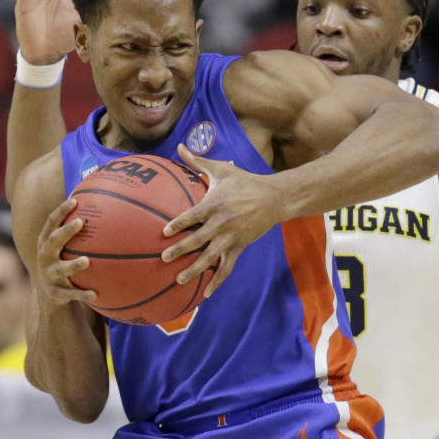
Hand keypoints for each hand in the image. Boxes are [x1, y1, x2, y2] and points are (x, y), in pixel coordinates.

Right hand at [33, 199, 96, 307]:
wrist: (48, 293)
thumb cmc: (61, 260)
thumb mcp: (62, 245)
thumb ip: (74, 227)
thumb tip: (91, 200)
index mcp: (46, 242)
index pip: (51, 223)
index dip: (60, 211)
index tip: (74, 201)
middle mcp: (45, 256)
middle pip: (53, 241)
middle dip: (65, 231)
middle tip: (80, 222)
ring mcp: (49, 274)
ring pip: (60, 269)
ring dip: (73, 265)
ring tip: (86, 261)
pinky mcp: (55, 292)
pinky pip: (70, 293)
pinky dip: (82, 294)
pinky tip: (95, 294)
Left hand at [161, 145, 284, 298]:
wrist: (274, 197)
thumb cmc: (244, 181)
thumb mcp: (221, 169)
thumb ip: (198, 161)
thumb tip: (180, 146)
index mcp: (215, 204)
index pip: (193, 216)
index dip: (179, 224)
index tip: (164, 232)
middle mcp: (222, 223)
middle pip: (198, 239)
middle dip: (180, 249)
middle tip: (164, 258)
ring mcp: (231, 237)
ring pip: (211, 257)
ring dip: (194, 269)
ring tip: (179, 279)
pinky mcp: (240, 247)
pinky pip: (227, 266)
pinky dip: (217, 280)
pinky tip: (206, 292)